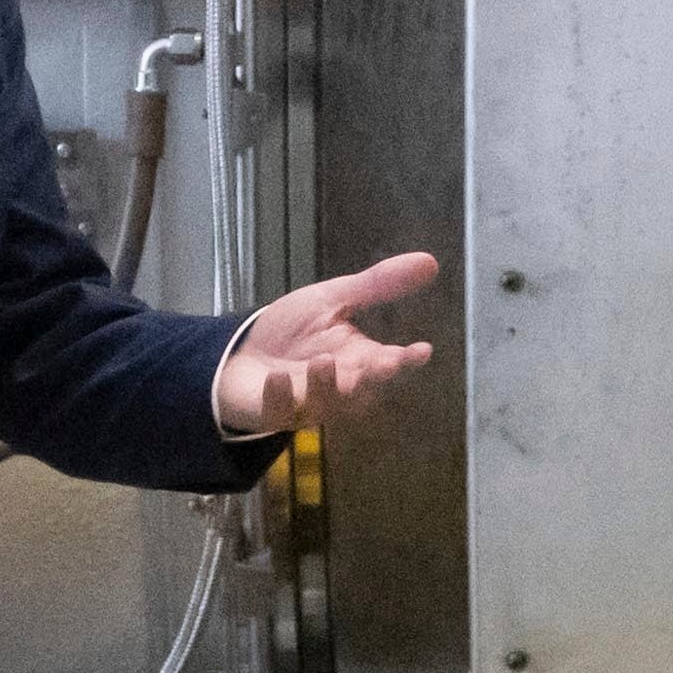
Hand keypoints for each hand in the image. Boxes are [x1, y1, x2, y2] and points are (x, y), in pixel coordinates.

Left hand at [215, 251, 443, 437]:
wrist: (242, 355)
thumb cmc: (293, 332)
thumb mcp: (333, 299)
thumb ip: (377, 285)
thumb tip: (430, 261)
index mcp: (360, 359)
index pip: (392, 363)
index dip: (408, 360)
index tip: (422, 350)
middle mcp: (341, 386)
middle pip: (364, 389)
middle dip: (374, 378)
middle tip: (387, 362)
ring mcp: (308, 402)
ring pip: (326, 403)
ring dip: (327, 385)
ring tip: (323, 361)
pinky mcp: (274, 411)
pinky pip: (280, 410)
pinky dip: (280, 396)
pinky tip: (278, 378)